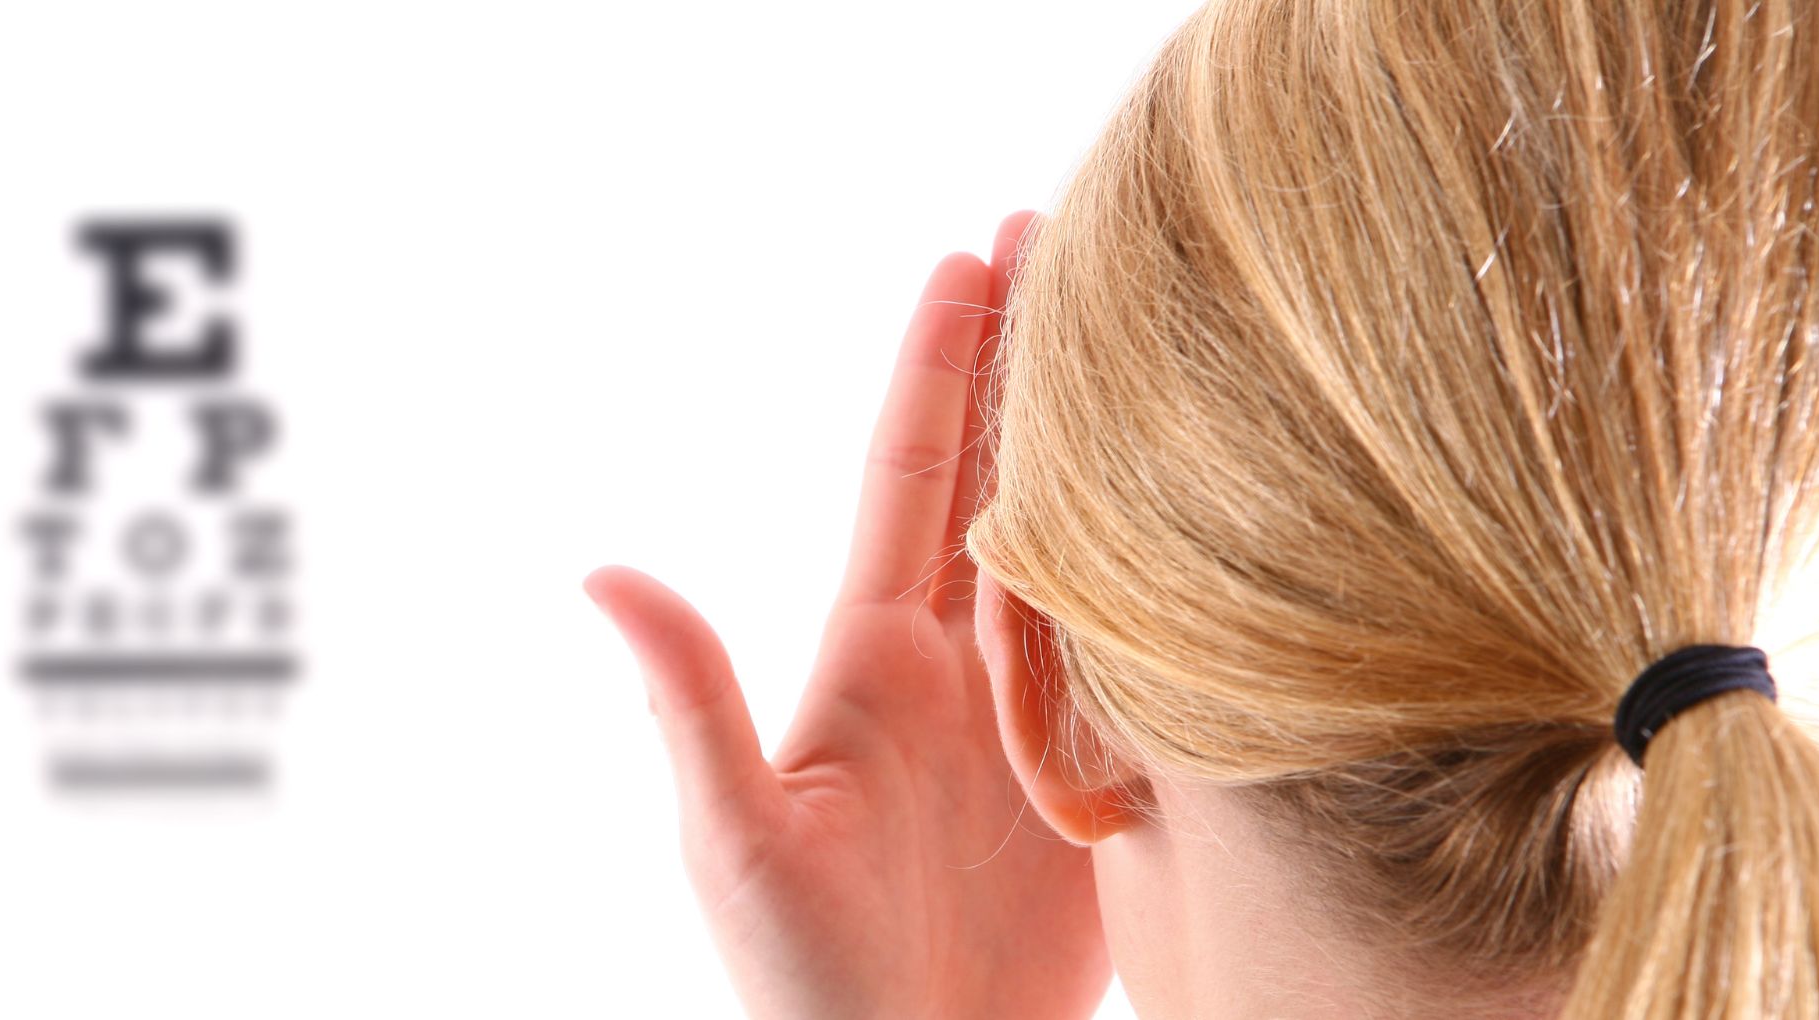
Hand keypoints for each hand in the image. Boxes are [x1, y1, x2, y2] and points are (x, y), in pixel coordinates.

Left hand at [583, 211, 1111, 1019]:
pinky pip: (1149, 645)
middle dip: (1026, 357)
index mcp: (874, 658)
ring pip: (1077, 542)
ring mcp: (1032, 711)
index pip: (912, 474)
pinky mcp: (1100, 771)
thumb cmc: (807, 983)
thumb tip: (601, 577)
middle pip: (1000, 476)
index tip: (969, 255)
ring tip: (1150, 338)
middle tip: (1070, 237)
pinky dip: (1177, 567)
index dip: (938, 363)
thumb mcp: (738, 838)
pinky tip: (1216, 506)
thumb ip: (690, 703)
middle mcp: (956, 663)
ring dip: (1104, 438)